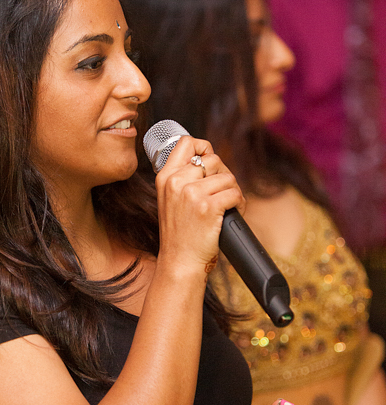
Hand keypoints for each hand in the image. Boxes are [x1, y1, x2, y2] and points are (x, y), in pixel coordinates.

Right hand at [154, 135, 244, 271]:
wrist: (180, 261)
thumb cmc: (179, 234)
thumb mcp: (170, 200)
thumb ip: (182, 179)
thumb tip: (208, 159)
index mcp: (165, 177)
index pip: (186, 142)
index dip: (204, 148)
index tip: (209, 162)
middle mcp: (176, 182)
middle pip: (213, 160)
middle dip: (224, 175)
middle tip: (223, 192)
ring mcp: (191, 194)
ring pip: (227, 177)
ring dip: (234, 191)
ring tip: (229, 205)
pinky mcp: (208, 207)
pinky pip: (234, 193)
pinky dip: (240, 203)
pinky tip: (233, 212)